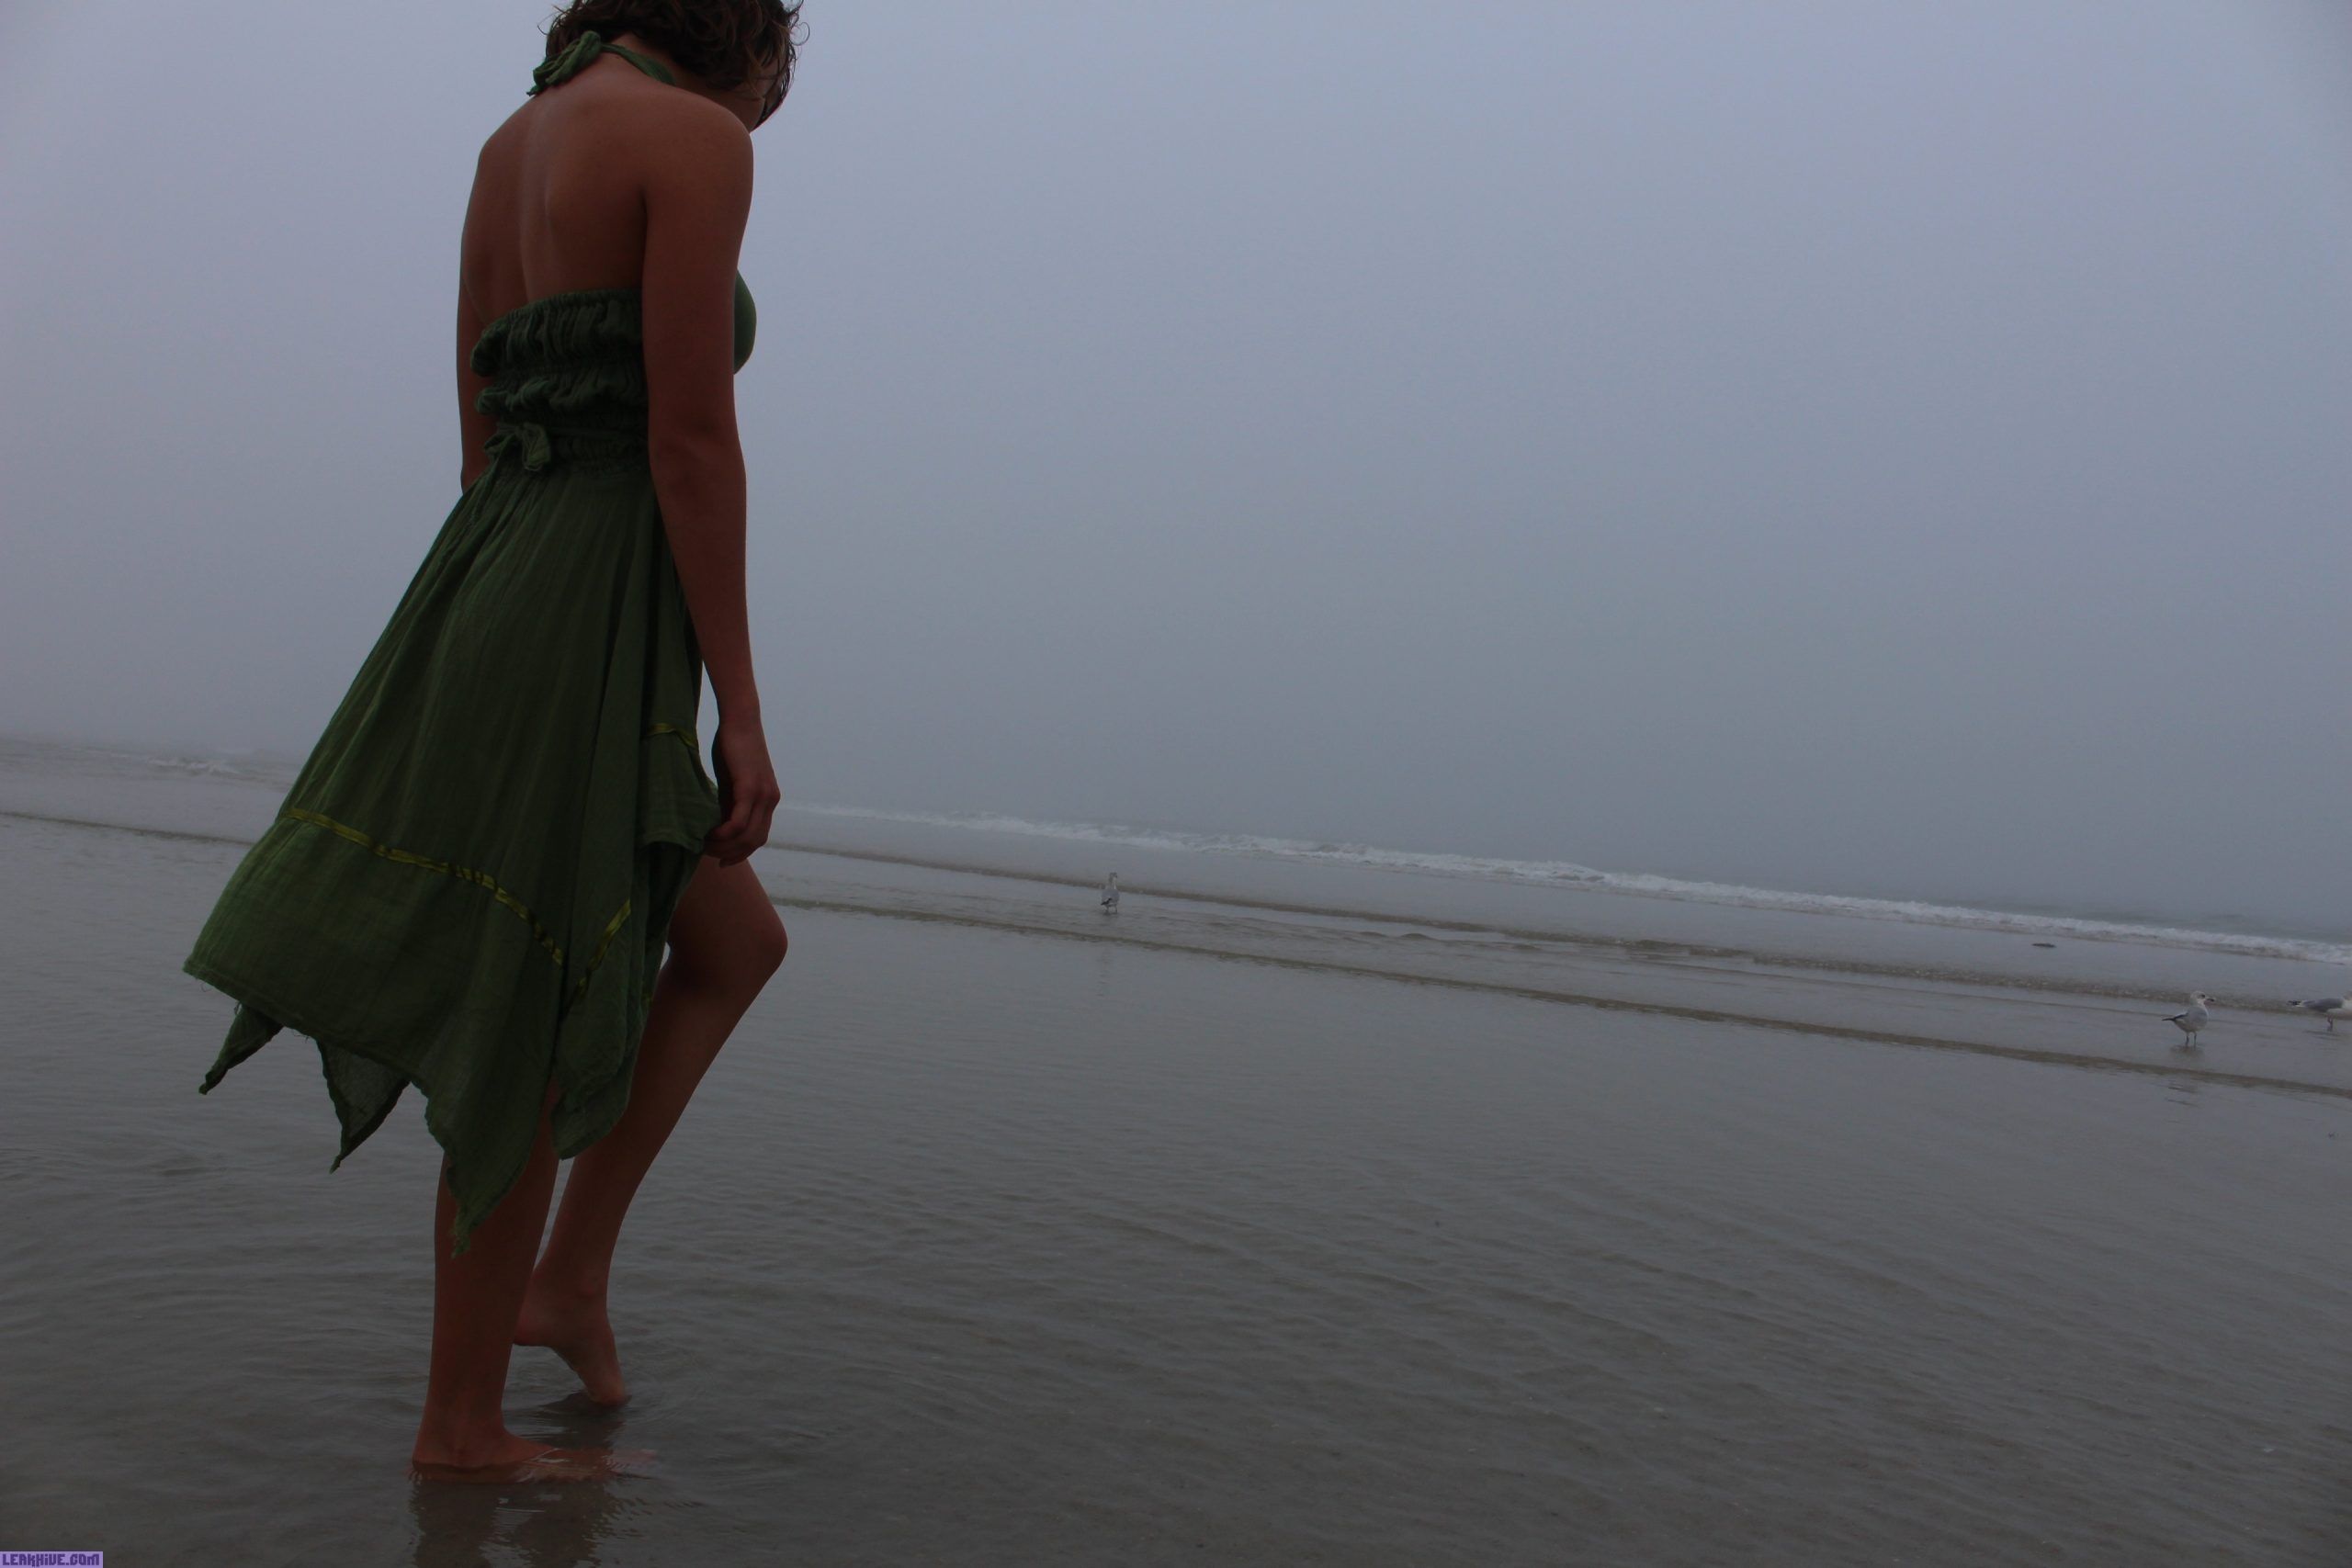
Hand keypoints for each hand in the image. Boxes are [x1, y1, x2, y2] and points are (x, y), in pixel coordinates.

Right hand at [705, 716, 779, 864]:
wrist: (739, 721)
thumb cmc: (732, 748)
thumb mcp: (731, 783)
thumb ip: (728, 804)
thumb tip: (717, 827)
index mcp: (769, 801)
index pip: (759, 838)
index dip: (741, 854)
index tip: (722, 861)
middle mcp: (771, 801)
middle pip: (754, 842)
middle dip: (731, 854)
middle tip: (707, 853)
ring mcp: (763, 795)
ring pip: (747, 836)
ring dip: (724, 846)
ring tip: (703, 845)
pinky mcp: (750, 788)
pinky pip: (739, 821)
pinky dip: (724, 833)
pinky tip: (709, 835)